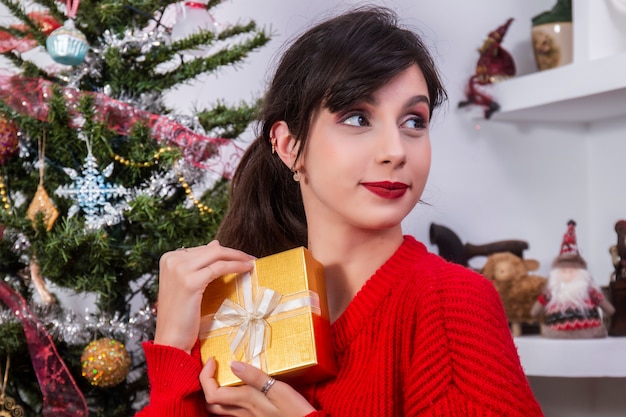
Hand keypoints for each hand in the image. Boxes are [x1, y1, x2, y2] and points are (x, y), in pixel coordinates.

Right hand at [154, 240, 253, 352]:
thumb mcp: (188, 283)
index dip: (223, 251)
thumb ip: (199, 263)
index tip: (239, 256)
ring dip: (238, 257)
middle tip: (250, 258)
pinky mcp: (190, 281)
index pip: (202, 249)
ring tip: (251, 262)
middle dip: (233, 252)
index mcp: (169, 258)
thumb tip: (215, 243)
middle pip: (210, 249)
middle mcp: (172, 260)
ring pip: (217, 254)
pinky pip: (220, 268)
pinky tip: (247, 269)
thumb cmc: (180, 315)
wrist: (171, 340)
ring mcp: (180, 270)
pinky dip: (236, 266)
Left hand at [200, 358, 315, 416]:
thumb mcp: (278, 389)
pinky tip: (239, 387)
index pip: (212, 393)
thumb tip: (232, 364)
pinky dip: (229, 398)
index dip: (205, 376)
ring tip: (224, 375)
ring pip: (221, 408)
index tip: (213, 360)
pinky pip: (233, 410)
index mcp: (246, 400)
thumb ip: (255, 377)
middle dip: (207, 384)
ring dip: (216, 391)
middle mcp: (242, 411)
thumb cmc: (295, 410)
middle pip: (211, 403)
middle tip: (215, 367)